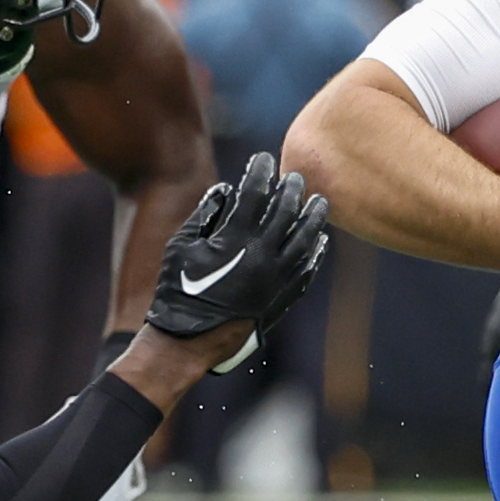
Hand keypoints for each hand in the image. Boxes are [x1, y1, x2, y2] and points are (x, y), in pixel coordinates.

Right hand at [143, 151, 331, 371]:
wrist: (190, 341)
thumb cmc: (179, 291)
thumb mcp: (181, 247)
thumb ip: (205, 215)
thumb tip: (225, 191)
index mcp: (235, 240)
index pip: (254, 193)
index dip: (260, 171)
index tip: (263, 159)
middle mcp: (262, 256)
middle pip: (286, 212)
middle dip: (292, 189)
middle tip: (295, 177)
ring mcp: (277, 279)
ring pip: (305, 239)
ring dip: (313, 217)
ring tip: (320, 201)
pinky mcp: (283, 298)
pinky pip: (306, 270)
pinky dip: (314, 252)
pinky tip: (319, 240)